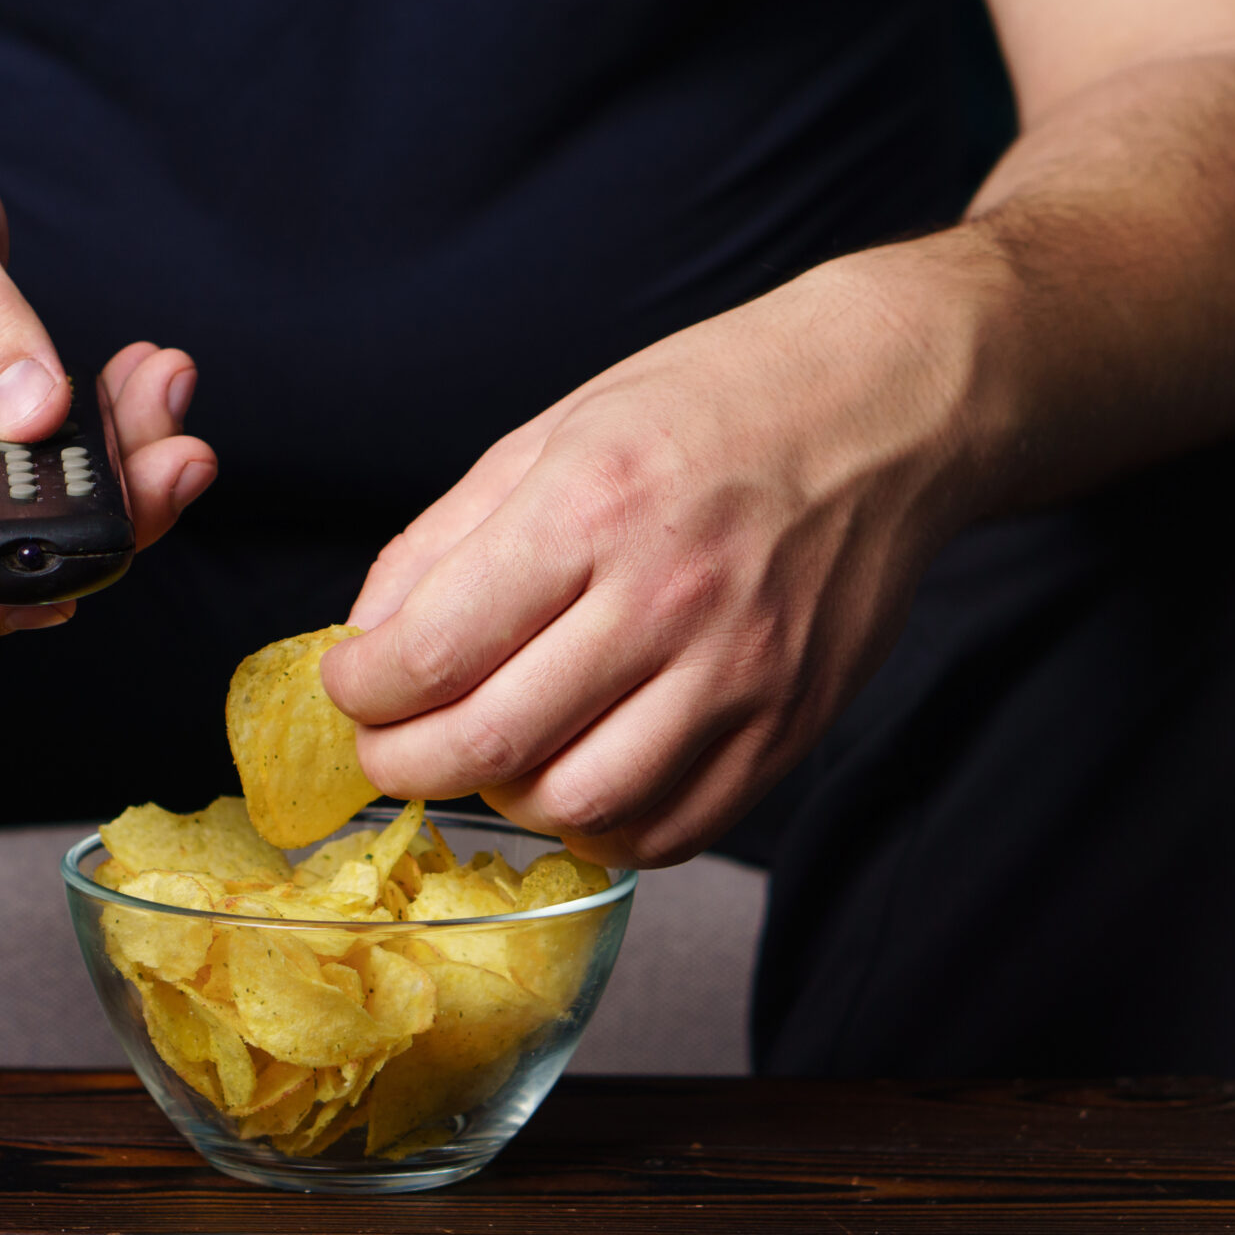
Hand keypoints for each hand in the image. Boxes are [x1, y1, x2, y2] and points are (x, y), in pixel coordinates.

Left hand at [317, 255, 970, 866]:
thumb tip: (366, 637)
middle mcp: (666, 598)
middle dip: (402, 760)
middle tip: (387, 741)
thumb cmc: (710, 404)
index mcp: (590, 507)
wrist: (886, 405)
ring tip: (491, 750)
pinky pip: (671, 830)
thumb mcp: (552, 431)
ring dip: (504, 795)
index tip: (349, 683)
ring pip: (576, 804)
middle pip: (490, 742)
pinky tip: (577, 771)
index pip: (433, 651)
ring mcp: (738, 673)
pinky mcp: (790, 726)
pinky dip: (601, 822)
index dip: (361, 689)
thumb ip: (445, 539)